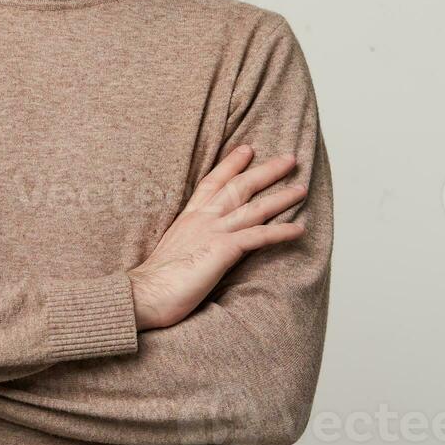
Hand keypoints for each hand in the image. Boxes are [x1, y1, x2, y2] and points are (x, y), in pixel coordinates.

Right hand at [128, 146, 305, 330]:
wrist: (143, 294)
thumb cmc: (155, 281)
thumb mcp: (173, 251)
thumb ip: (189, 241)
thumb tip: (199, 245)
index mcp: (189, 218)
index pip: (213, 182)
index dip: (232, 164)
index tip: (248, 150)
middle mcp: (202, 219)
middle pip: (239, 186)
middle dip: (266, 171)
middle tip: (289, 159)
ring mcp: (213, 232)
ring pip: (254, 207)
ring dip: (281, 197)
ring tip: (301, 188)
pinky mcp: (223, 250)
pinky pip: (258, 236)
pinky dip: (280, 231)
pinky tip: (299, 229)